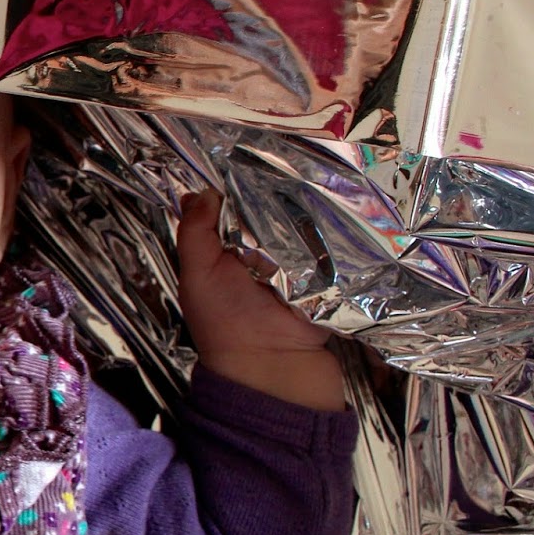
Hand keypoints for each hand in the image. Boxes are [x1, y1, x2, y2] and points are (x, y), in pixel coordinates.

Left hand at [176, 190, 345, 410]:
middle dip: (282, 195)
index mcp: (228, 255)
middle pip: (276, 213)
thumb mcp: (197, 275)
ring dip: (311, 213)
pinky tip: (338, 215)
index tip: (256, 161)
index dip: (245, 186)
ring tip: (319, 185)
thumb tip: (201, 193)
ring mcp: (298, 271)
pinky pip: (334, 251)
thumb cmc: (227, 327)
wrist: (273, 373)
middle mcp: (263, 260)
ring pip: (306, 228)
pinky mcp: (328, 283)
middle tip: (294, 170)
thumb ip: (195, 234)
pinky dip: (335, 237)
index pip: (239, 209)